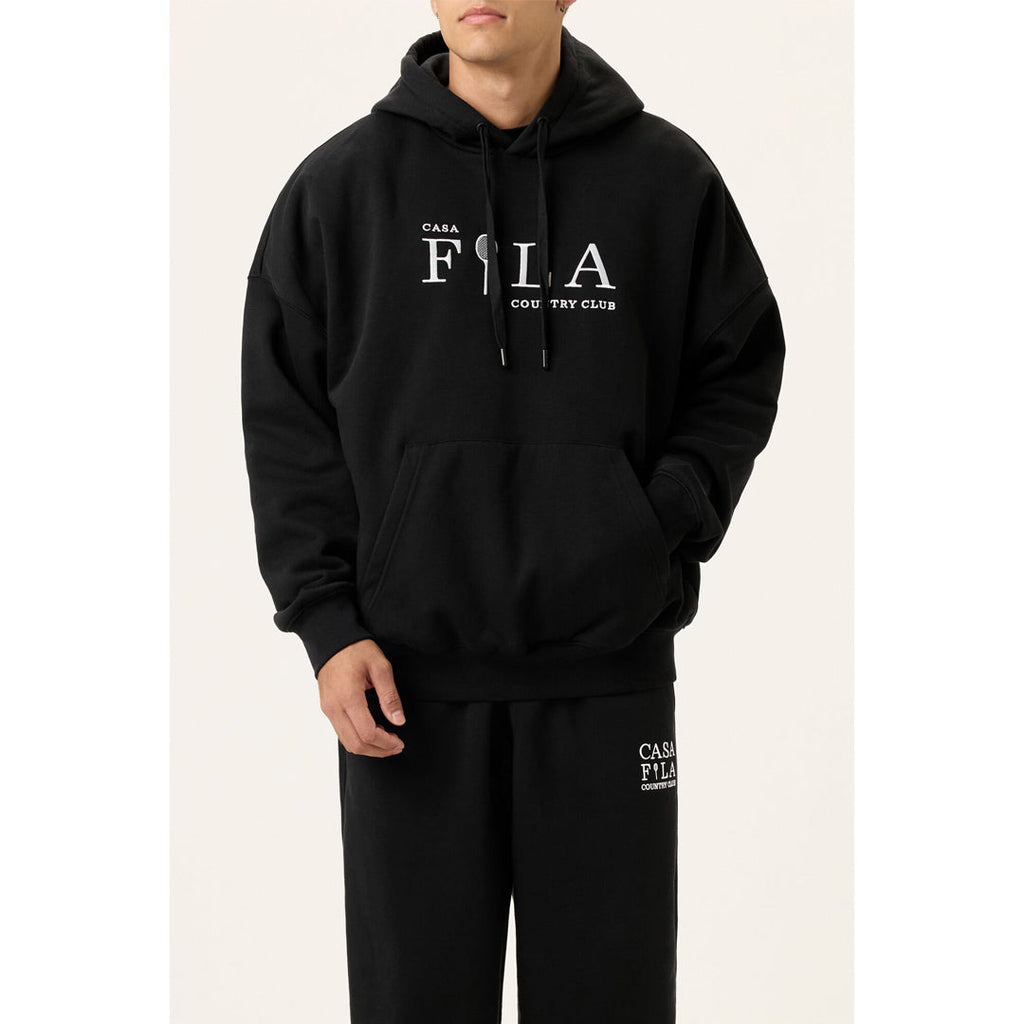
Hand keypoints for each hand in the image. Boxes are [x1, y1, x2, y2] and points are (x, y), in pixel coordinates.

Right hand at [317, 639, 405, 756]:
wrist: (331, 639)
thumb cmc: (356, 649)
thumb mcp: (380, 667)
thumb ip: (390, 696)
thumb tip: (398, 720)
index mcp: (349, 697)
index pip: (367, 733)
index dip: (385, 743)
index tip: (399, 741)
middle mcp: (334, 707)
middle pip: (356, 744)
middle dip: (378, 750)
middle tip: (396, 746)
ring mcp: (328, 709)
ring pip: (347, 743)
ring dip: (368, 748)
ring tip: (386, 742)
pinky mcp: (327, 708)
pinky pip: (341, 733)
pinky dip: (358, 739)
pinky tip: (372, 732)